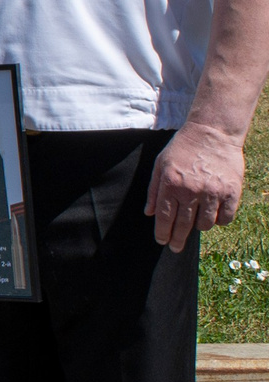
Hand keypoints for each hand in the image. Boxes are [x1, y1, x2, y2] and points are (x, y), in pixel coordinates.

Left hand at [147, 121, 245, 252]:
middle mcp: (191, 190)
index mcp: (171, 184)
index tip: (162, 241)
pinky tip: (214, 216)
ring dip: (199, 226)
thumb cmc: (183, 148)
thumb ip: (153, 190)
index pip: (165, 217)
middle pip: (183, 225)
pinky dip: (219, 221)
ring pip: (205, 224)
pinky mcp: (231, 192)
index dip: (163, 232)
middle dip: (177, 239)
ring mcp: (212, 192)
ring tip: (196, 222)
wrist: (212, 132)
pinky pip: (225, 218)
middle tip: (175, 248)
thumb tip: (149, 213)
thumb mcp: (160, 164)